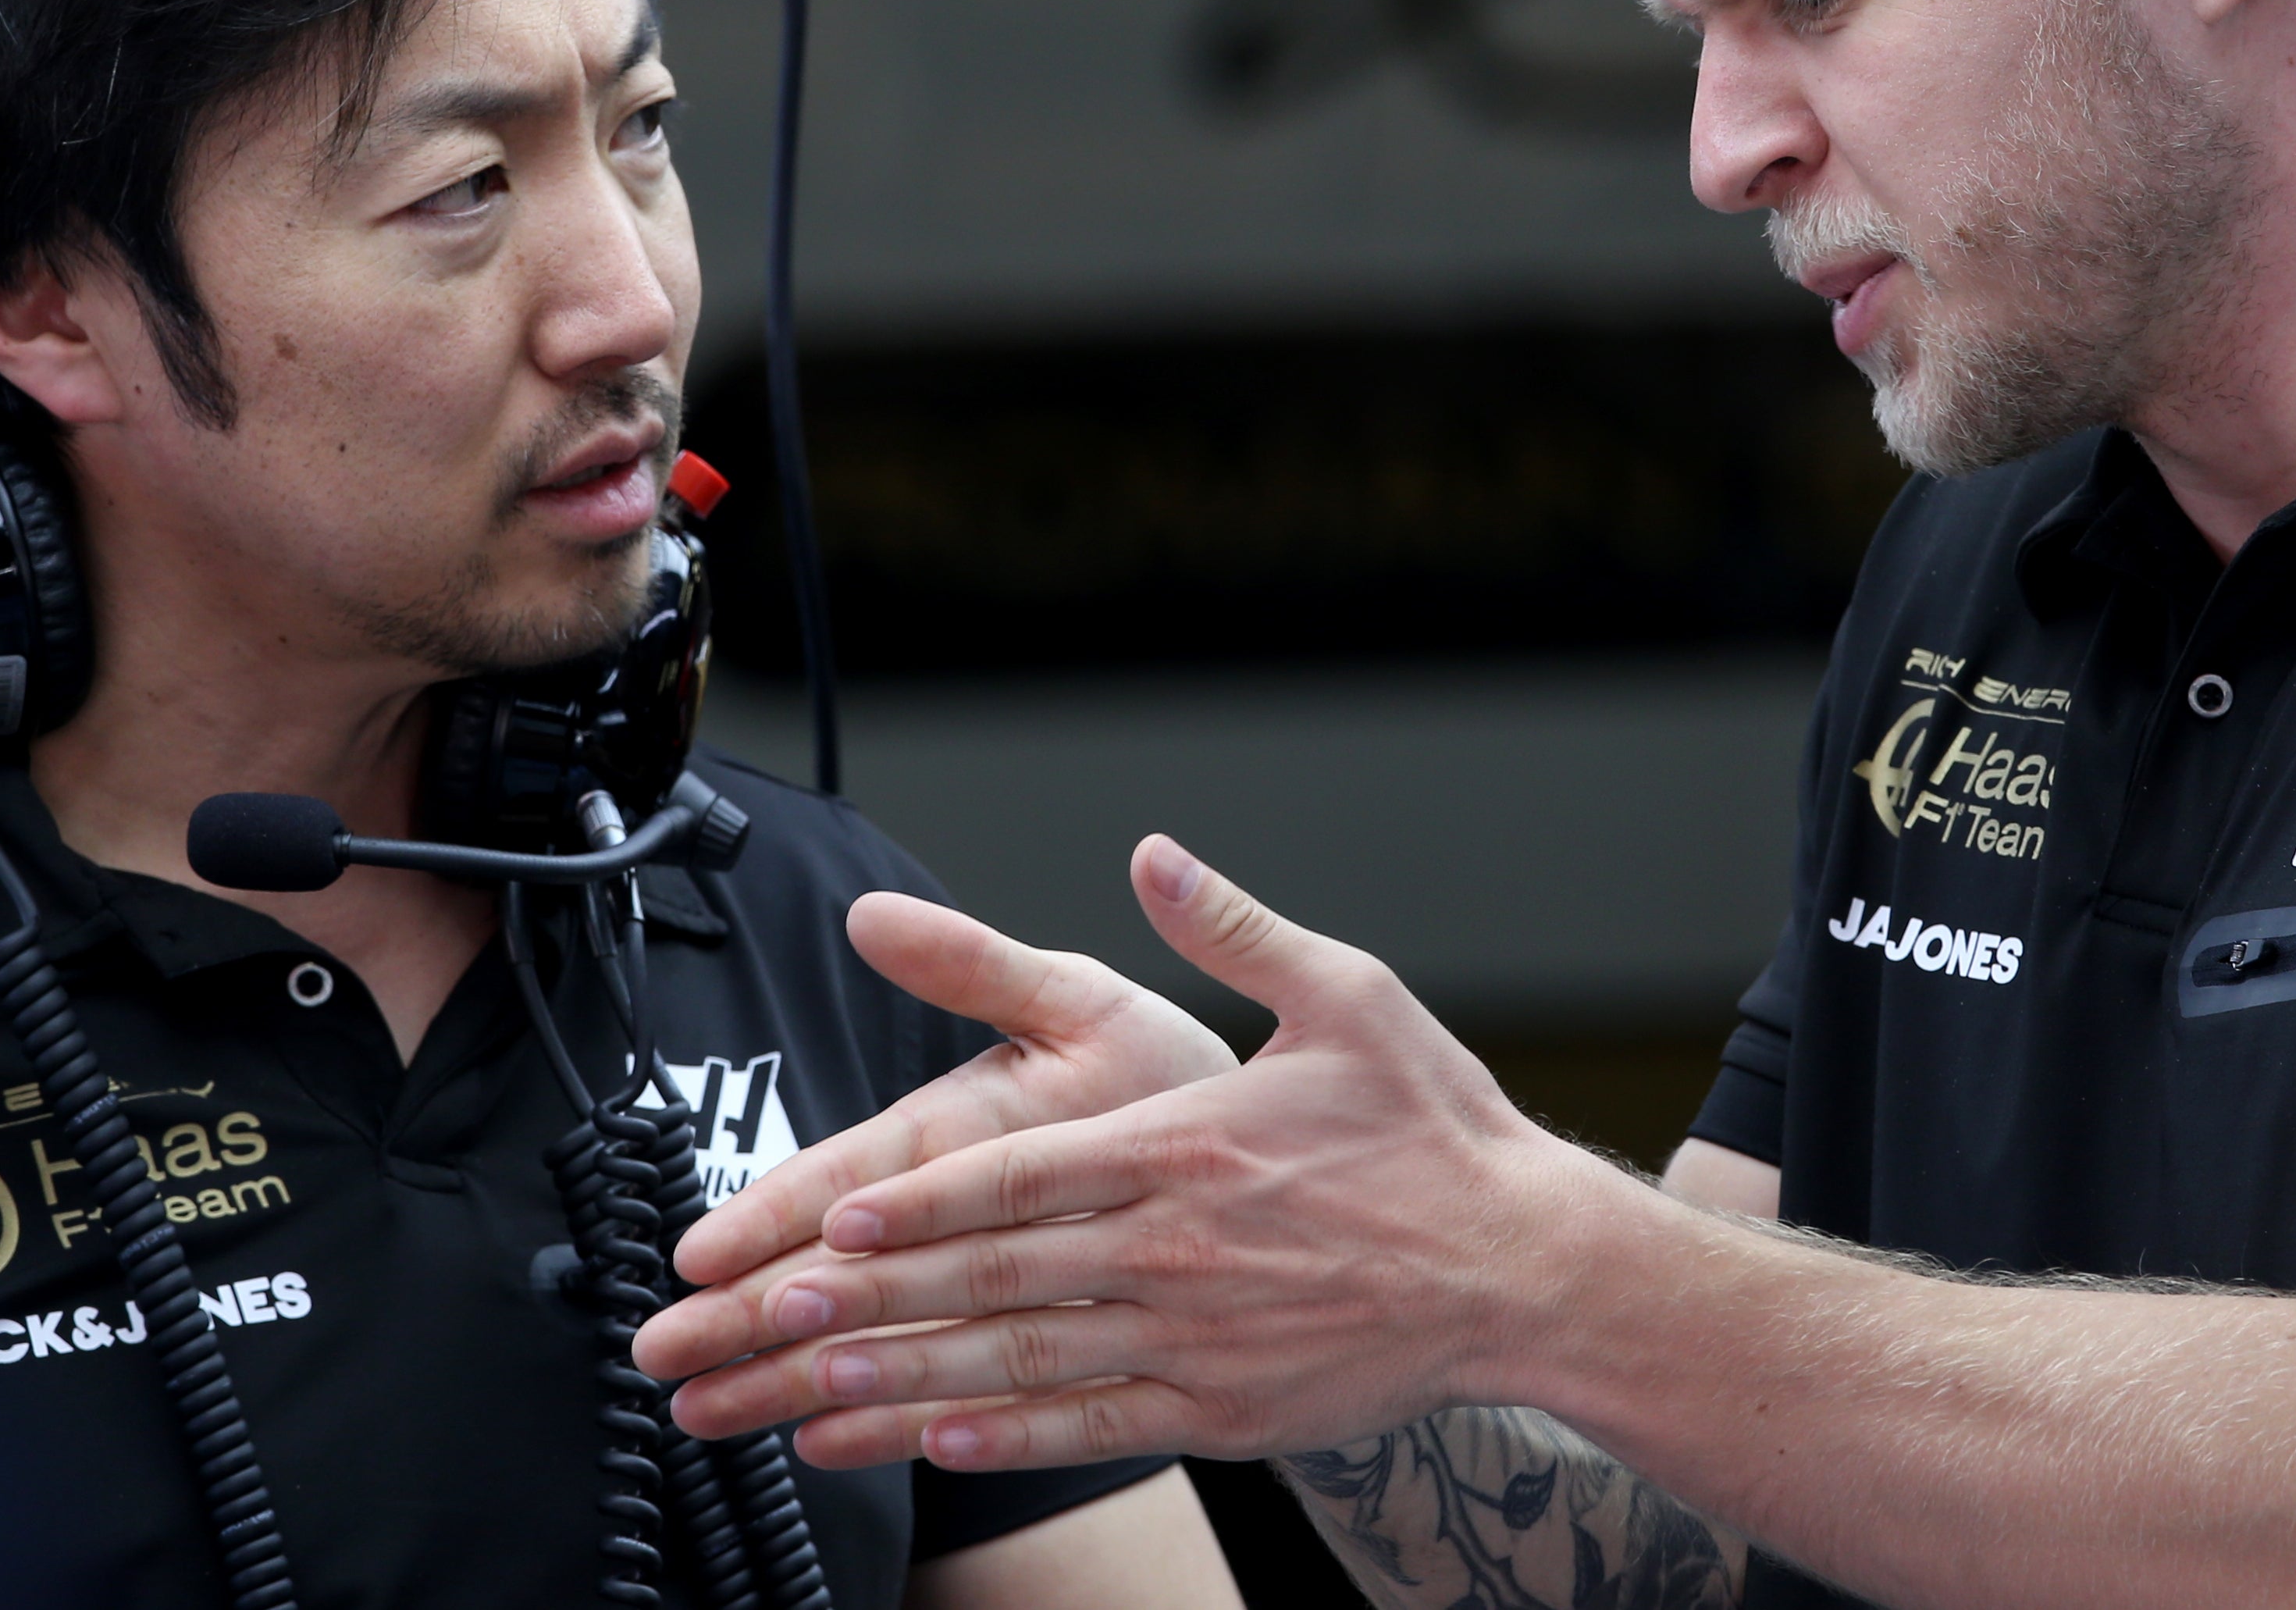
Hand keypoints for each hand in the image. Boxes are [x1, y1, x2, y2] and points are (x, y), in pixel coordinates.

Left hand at [652, 834, 1609, 1470]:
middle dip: (870, 1301)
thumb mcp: (1349, 994)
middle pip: (996, 1277)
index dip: (925, 1199)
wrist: (1530, 1268)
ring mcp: (1195, 1342)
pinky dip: (1004, 1438)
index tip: (839, 1216)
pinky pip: (1091, 1429)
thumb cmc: (1437, 1128)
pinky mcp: (1222, 1410)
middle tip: (765, 1321)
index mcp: (1188, 1147)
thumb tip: (1154, 855)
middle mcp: (1176, 1252)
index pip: (1028, 1176)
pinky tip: (928, 1441)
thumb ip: (1234, 928)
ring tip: (803, 1394)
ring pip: (1023, 1364)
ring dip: (904, 1380)